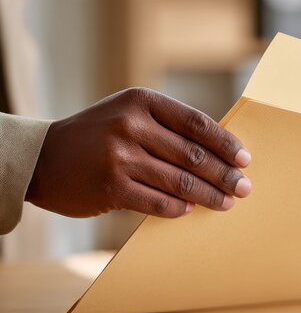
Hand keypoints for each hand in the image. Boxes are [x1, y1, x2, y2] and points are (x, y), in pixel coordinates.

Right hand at [26, 87, 251, 217]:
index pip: (197, 123)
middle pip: (193, 155)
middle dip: (224, 174)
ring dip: (210, 195)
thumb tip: (219, 152)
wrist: (44, 157)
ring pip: (180, 181)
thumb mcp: (130, 114)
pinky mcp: (111, 187)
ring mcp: (120, 157)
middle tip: (244, 187)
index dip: (225, 143)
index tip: (244, 159)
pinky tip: (192, 210)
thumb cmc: (99, 134)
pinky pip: (158, 202)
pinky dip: (180, 208)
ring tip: (227, 203)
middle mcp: (132, 125)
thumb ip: (168, 126)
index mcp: (143, 101)